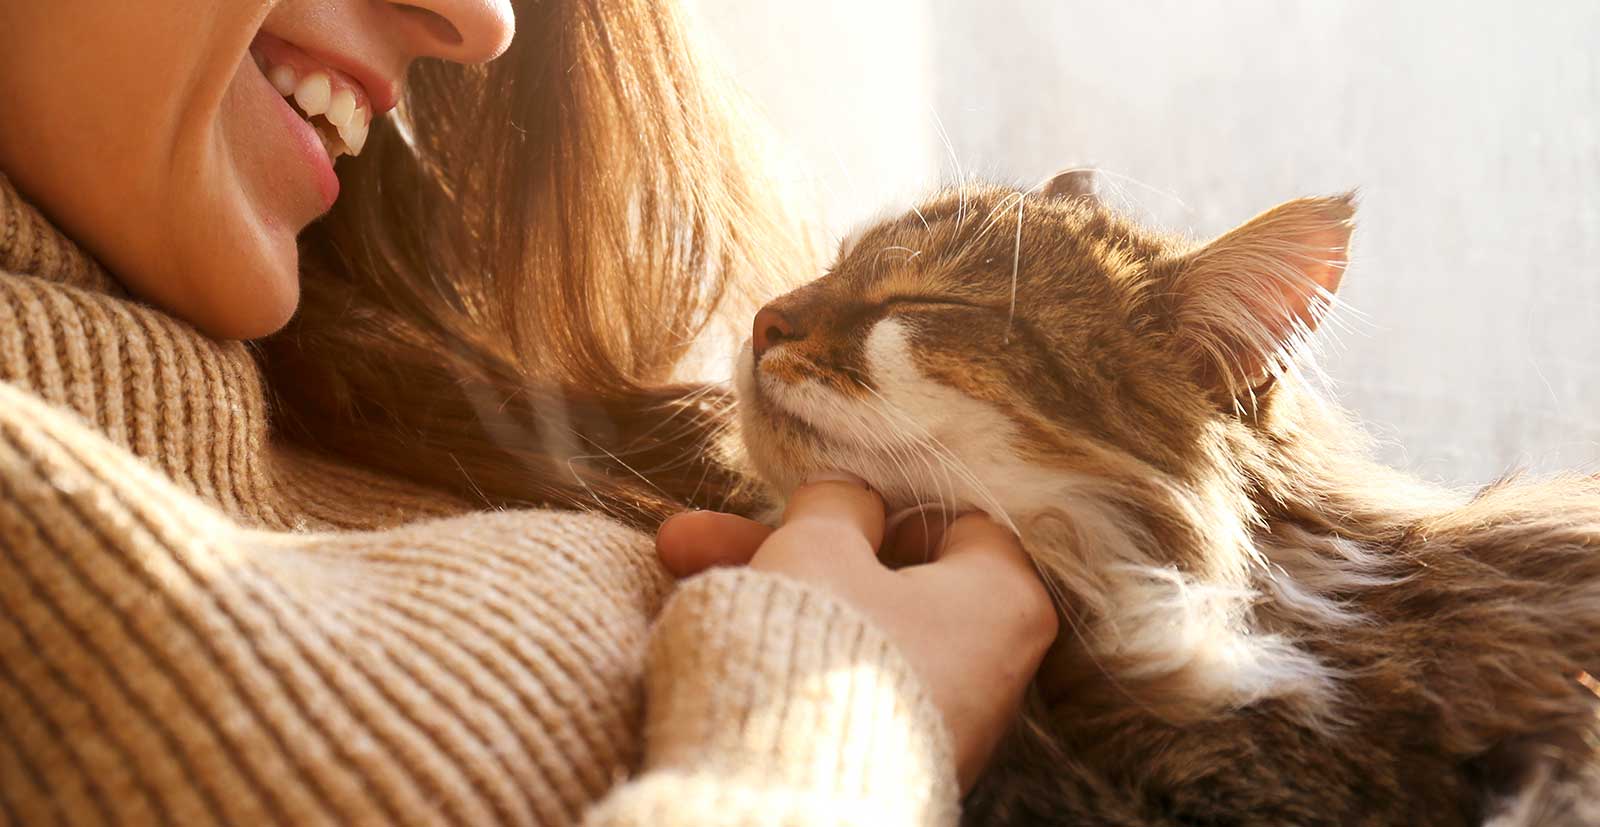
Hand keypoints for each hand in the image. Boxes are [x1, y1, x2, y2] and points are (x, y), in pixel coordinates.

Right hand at [657, 474, 1058, 791]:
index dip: (880, 497)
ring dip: (769, 588)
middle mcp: (992, 667)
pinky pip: (842, 676)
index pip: (958, 519)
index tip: (818, 492)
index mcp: (1006, 599)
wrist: (791, 789)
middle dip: (785, 546)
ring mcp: (944, 718)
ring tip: (672, 560)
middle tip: (694, 534)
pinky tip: (710, 626)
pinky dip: (790, 648)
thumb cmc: (825, 640)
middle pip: (882, 574)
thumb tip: (851, 500)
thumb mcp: (820, 543)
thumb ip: (839, 503)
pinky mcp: (896, 755)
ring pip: (850, 624)